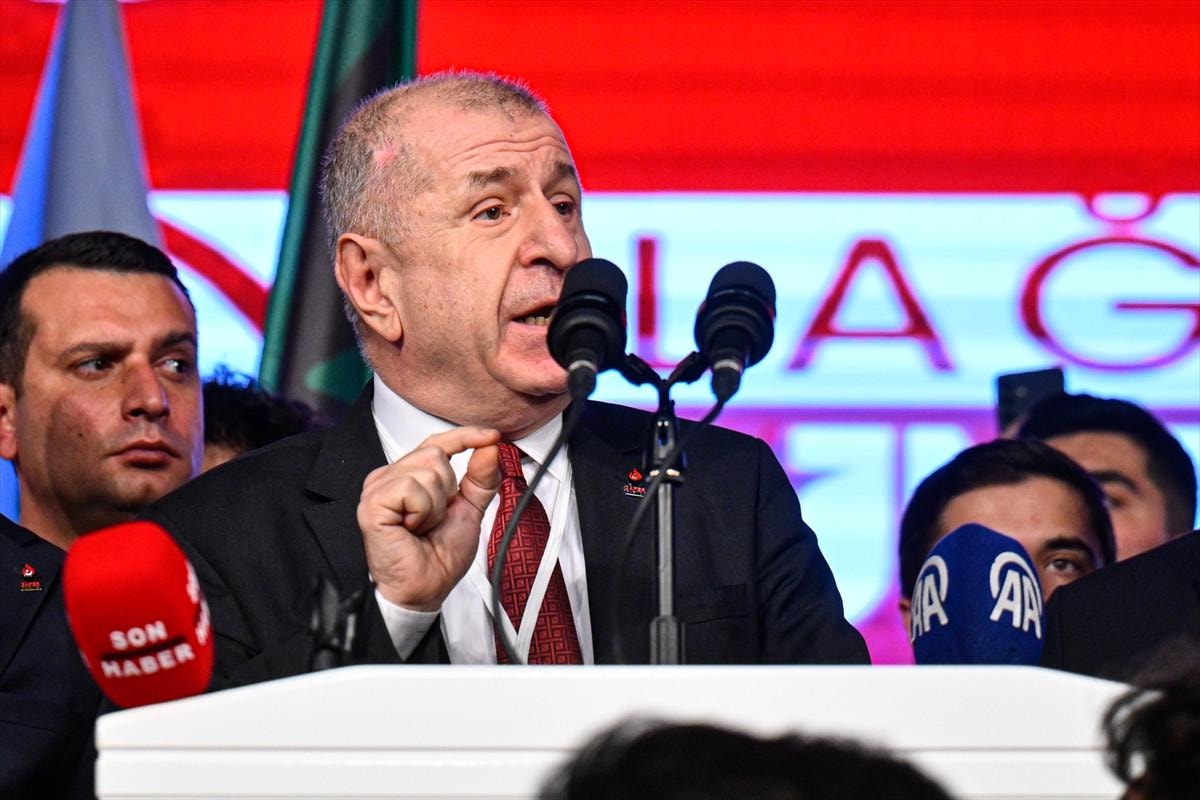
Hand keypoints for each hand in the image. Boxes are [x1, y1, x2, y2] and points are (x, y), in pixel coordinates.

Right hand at [357, 427, 500, 610]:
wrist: (425, 589)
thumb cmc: (439, 556)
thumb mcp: (470, 510)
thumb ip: (481, 479)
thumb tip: (490, 448)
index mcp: (409, 475)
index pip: (437, 442)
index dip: (465, 436)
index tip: (492, 436)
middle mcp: (390, 477)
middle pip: (435, 453)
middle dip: (448, 489)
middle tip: (435, 519)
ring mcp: (377, 488)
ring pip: (427, 469)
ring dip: (436, 505)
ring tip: (423, 526)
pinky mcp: (372, 503)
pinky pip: (412, 488)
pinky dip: (423, 511)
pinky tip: (412, 528)